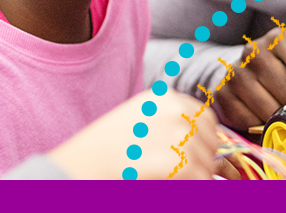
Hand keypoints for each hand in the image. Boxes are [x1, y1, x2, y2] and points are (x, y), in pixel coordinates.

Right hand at [49, 91, 218, 179]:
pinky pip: (201, 179)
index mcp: (165, 98)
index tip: (191, 156)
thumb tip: (205, 144)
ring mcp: (178, 134)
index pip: (206, 119)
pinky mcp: (178, 161)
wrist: (75, 171)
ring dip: (194, 176)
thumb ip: (170, 126)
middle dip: (201, 160)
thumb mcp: (138, 124)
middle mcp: (176, 110)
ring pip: (207, 163)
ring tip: (163, 179)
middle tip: (177, 174)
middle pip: (211, 141)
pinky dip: (191, 187)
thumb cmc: (103, 153)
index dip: (201, 142)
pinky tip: (165, 186)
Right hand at [213, 27, 285, 129]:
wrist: (251, 66)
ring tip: (282, 103)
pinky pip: (249, 121)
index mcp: (280, 38)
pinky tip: (264, 111)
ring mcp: (235, 72)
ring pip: (268, 109)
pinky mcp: (222, 94)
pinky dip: (261, 123)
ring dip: (282, 115)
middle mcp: (253, 51)